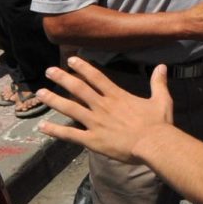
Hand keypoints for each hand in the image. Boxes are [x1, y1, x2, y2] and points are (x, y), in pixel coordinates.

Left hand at [37, 58, 175, 164]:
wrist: (154, 144)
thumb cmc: (159, 123)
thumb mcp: (162, 100)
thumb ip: (158, 83)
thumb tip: (162, 66)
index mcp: (117, 96)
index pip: (96, 77)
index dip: (82, 67)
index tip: (71, 59)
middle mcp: (102, 106)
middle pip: (78, 89)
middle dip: (62, 78)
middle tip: (49, 71)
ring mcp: (95, 123)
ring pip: (69, 108)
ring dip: (53, 100)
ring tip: (40, 93)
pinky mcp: (92, 140)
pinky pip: (70, 134)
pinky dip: (55, 131)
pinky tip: (42, 126)